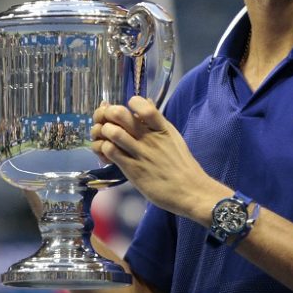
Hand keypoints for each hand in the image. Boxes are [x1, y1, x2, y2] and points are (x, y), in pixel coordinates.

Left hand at [90, 96, 221, 219]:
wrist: (190, 191)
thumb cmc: (182, 165)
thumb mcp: (173, 137)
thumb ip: (158, 121)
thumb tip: (148, 102)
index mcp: (161, 127)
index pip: (143, 105)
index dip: (131, 103)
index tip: (128, 109)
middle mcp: (149, 137)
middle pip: (119, 114)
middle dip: (107, 114)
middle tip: (107, 122)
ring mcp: (140, 153)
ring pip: (111, 132)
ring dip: (102, 133)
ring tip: (105, 139)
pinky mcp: (132, 169)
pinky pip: (110, 151)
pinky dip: (103, 149)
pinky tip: (107, 153)